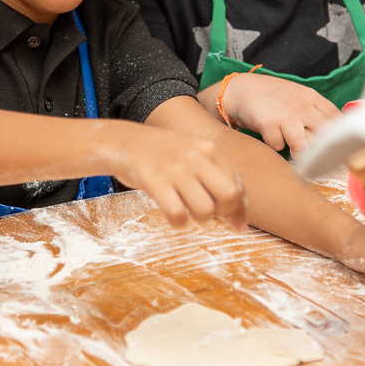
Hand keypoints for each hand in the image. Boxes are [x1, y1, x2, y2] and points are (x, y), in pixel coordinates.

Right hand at [110, 124, 246, 230]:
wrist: (124, 142)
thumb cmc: (162, 153)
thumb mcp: (192, 152)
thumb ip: (215, 175)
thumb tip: (238, 217)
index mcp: (208, 149)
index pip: (237, 184)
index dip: (240, 209)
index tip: (237, 224)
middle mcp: (195, 157)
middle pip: (229, 196)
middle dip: (225, 213)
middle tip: (212, 215)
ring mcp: (175, 169)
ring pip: (205, 210)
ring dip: (199, 219)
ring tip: (188, 209)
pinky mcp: (155, 182)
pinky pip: (178, 215)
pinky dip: (178, 222)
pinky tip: (173, 214)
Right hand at [212, 74, 339, 157]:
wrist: (239, 89)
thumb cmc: (269, 95)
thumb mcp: (296, 96)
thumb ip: (312, 109)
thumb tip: (330, 130)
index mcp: (310, 97)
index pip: (335, 117)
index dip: (338, 134)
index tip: (336, 145)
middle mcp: (301, 105)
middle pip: (325, 132)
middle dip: (322, 147)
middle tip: (317, 155)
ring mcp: (284, 114)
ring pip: (303, 144)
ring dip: (299, 153)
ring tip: (295, 152)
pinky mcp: (267, 123)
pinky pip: (278, 145)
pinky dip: (275, 147)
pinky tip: (271, 139)